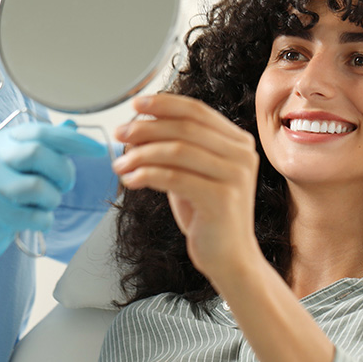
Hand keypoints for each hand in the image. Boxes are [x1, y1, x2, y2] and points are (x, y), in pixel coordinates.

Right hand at [0, 121, 106, 273]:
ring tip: (45, 202)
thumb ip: (48, 146)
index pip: (42, 132)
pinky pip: (35, 217)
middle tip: (65, 184)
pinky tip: (36, 218)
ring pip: (38, 188)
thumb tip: (72, 125)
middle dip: (63, 172)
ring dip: (53, 199)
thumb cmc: (6, 188)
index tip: (99, 150)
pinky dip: (45, 220)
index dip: (74, 140)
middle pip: (38, 153)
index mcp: (3, 140)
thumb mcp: (22, 163)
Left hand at [112, 94, 260, 280]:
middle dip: (147, 128)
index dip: (164, 104)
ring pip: (177, 151)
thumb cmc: (208, 215)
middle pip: (185, 128)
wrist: (229, 257)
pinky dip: (146, 175)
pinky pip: (174, 178)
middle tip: (120, 134)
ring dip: (141, 154)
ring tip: (120, 164)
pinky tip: (130, 180)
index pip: (198, 111)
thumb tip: (136, 127)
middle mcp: (242, 155)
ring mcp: (235, 176)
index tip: (136, 105)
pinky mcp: (222, 198)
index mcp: (238, 143)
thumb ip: (175, 149)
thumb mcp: (193, 174)